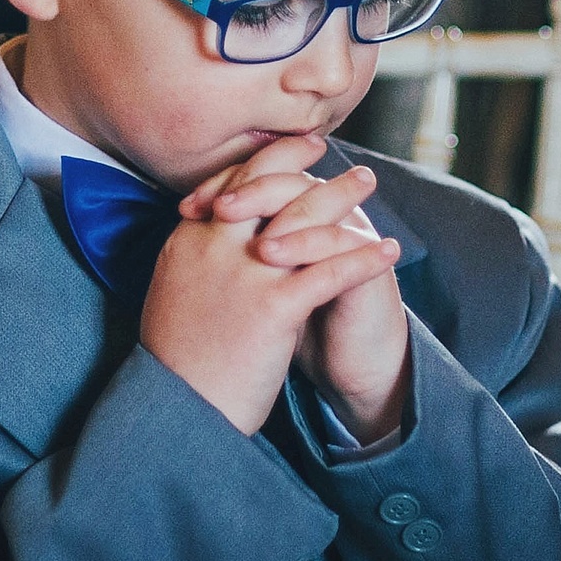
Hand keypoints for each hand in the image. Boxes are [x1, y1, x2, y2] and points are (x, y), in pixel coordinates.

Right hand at [144, 136, 402, 435]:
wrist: (176, 410)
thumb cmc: (176, 364)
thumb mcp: (172, 297)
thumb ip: (194, 264)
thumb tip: (207, 244)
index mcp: (188, 242)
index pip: (232, 184)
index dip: (266, 162)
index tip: (292, 150)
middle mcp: (213, 246)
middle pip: (266, 186)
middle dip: (303, 161)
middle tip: (329, 150)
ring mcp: (244, 274)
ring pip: (302, 217)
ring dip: (342, 195)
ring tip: (368, 183)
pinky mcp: (272, 307)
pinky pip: (330, 271)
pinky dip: (364, 257)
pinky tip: (388, 251)